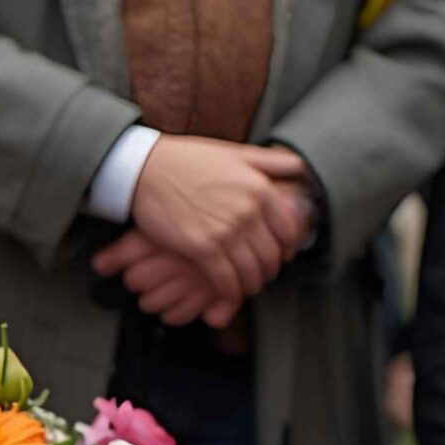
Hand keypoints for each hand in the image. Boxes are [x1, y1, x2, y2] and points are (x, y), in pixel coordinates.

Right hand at [94, 175, 317, 327]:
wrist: (145, 169)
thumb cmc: (187, 159)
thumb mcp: (235, 152)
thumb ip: (270, 161)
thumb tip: (299, 168)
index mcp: (260, 188)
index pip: (288, 230)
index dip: (287, 248)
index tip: (280, 255)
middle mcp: (248, 211)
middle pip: (271, 255)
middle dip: (269, 270)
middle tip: (262, 274)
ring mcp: (225, 231)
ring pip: (251, 271)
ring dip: (251, 284)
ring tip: (246, 285)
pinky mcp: (202, 248)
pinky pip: (226, 279)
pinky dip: (230, 291)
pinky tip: (228, 292)